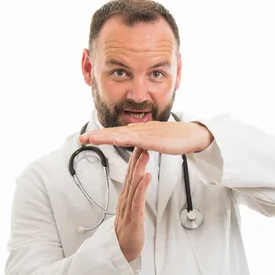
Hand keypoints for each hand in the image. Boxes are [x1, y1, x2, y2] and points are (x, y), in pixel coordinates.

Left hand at [79, 121, 213, 154]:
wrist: (192, 135)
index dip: (101, 135)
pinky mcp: (154, 140)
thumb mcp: (155, 140)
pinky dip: (125, 140)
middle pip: (115, 132)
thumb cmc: (176, 138)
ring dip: (106, 136)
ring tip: (92, 139)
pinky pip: (137, 140)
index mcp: (139, 131)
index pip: (117, 133)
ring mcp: (147, 133)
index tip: (87, 138)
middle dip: (97, 136)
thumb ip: (143, 142)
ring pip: (122, 135)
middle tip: (81, 139)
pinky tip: (116, 140)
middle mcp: (140, 129)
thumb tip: (135, 144)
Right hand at [115, 147, 150, 261]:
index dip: (134, 159)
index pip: (130, 174)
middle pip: (130, 175)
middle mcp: (125, 199)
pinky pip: (138, 200)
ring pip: (133, 184)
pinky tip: (146, 177)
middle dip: (136, 158)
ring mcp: (128, 208)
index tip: (139, 144)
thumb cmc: (128, 231)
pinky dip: (142, 187)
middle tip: (141, 142)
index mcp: (126, 197)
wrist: (121, 251)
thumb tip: (139, 182)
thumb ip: (134, 195)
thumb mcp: (131, 209)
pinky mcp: (134, 217)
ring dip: (139, 168)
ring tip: (144, 154)